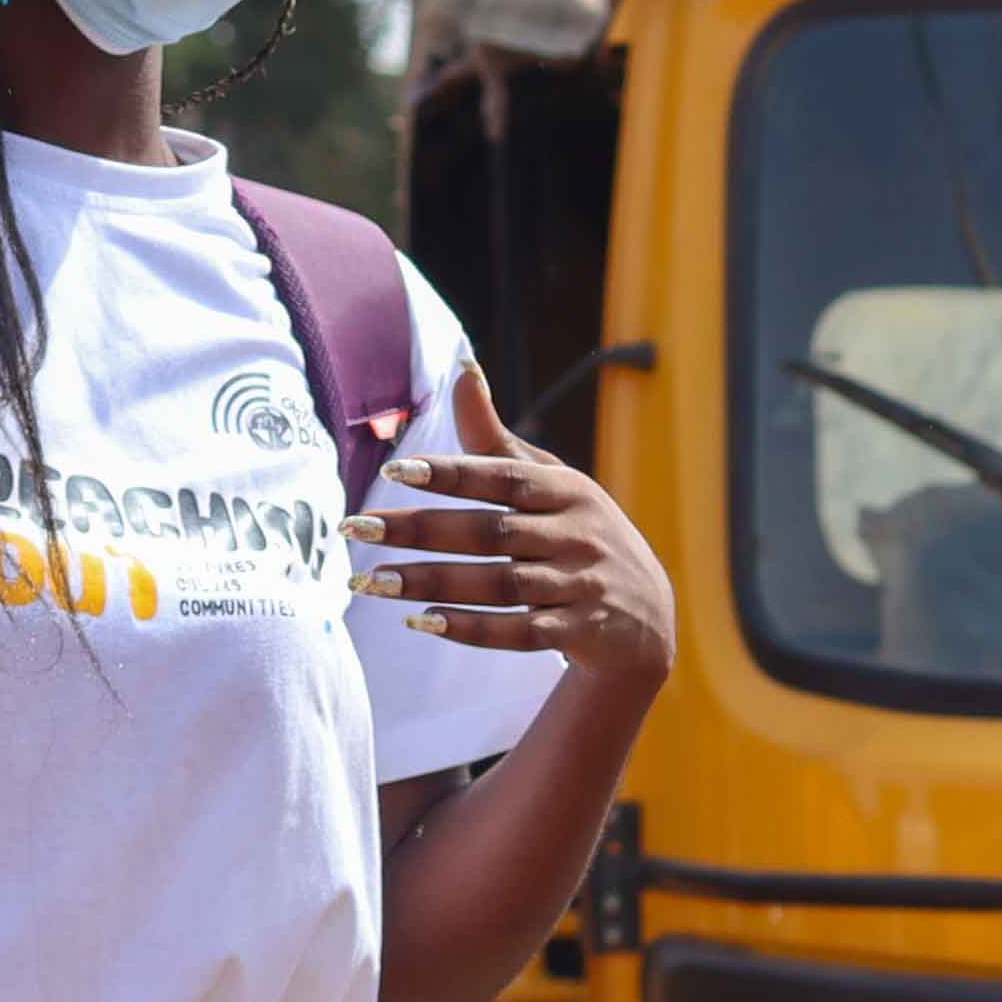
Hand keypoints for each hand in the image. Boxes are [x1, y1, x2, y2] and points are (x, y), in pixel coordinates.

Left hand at [347, 363, 676, 684]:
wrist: (646, 615)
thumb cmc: (578, 533)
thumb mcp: (551, 483)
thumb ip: (496, 439)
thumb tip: (462, 367)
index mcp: (565, 491)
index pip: (501, 477)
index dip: (449, 474)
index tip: (394, 471)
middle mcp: (575, 535)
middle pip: (488, 533)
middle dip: (417, 531)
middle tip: (354, 530)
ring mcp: (579, 586)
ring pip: (498, 586)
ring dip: (432, 584)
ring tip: (371, 583)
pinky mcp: (578, 633)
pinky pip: (520, 633)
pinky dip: (471, 628)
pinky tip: (421, 622)